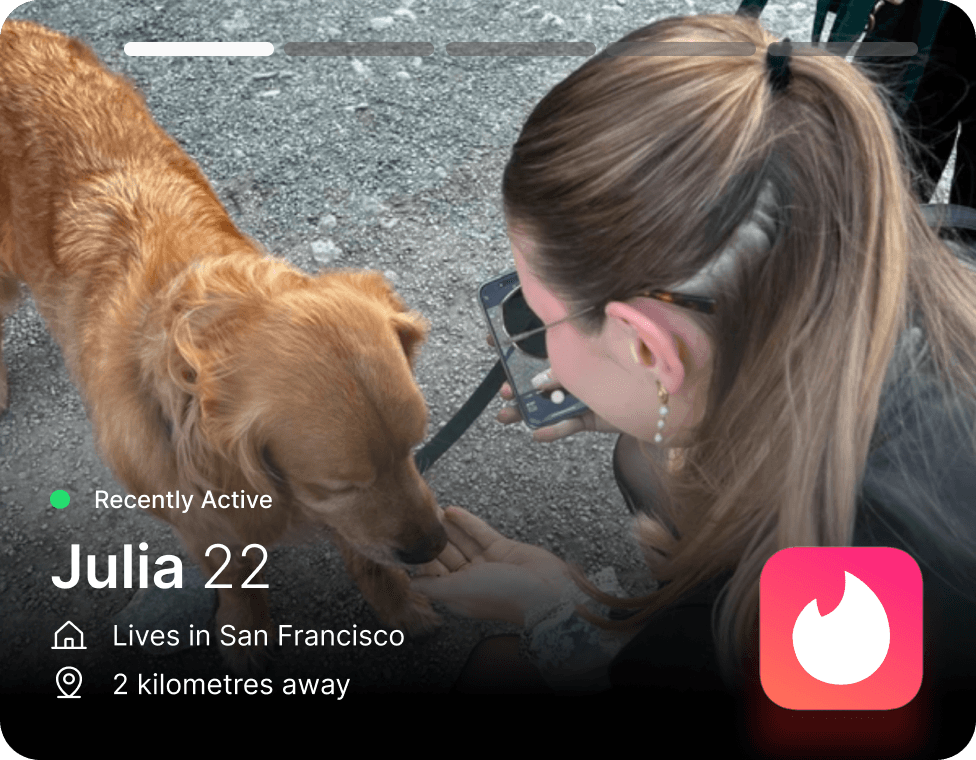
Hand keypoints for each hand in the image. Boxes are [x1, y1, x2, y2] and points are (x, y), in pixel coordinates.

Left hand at [410, 506, 574, 625]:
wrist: (548, 591)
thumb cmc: (506, 596)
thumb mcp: (462, 590)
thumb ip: (435, 586)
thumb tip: (412, 585)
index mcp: (459, 594)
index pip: (433, 574)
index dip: (421, 557)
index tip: (408, 540)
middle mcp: (471, 579)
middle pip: (446, 555)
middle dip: (433, 538)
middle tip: (418, 518)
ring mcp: (487, 564)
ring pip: (462, 541)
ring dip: (447, 526)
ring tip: (431, 508)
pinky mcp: (501, 549)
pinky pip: (480, 533)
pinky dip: (466, 522)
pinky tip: (453, 510)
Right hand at [487, 334, 623, 440]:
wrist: (664, 392)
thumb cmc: (635, 358)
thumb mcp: (596, 345)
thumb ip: (570, 351)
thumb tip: (544, 368)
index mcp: (574, 347)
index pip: (540, 343)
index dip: (515, 343)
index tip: (493, 341)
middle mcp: (575, 370)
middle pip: (537, 378)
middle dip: (515, 385)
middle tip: (502, 390)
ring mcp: (580, 395)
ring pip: (547, 404)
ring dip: (525, 410)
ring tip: (506, 415)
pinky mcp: (590, 416)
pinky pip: (568, 424)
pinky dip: (554, 429)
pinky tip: (538, 432)